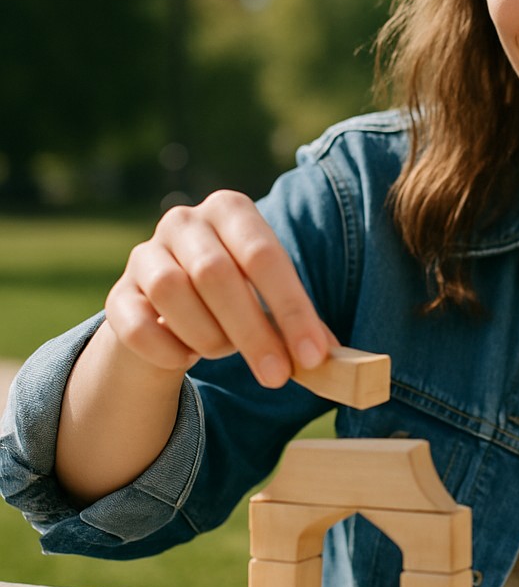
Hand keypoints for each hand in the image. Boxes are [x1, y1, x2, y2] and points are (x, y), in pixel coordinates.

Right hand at [104, 190, 328, 386]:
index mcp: (232, 210)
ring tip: (223, 349)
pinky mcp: (118, 293)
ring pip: (172, 293)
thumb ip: (301, 324)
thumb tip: (331, 358)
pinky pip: (136, 325)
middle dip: (253, 333)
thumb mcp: (272, 298)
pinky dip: (167, 351)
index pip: (265, 256)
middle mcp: (184, 220)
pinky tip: (186, 358)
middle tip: (277, 376)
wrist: (171, 308)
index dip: (292, 310)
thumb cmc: (238, 296)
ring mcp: (144, 253)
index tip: (313, 356)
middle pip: (216, 274)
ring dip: (207, 335)